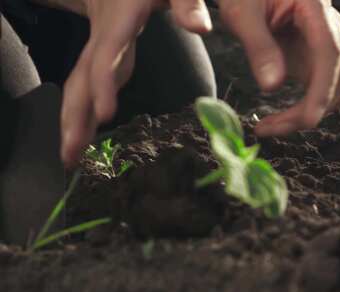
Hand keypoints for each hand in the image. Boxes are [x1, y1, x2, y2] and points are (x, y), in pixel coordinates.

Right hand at [61, 0, 212, 167]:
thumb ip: (186, 3)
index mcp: (121, 21)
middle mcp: (104, 37)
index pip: (107, 57)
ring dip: (73, 122)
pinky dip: (83, 113)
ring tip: (69, 157)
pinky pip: (89, 87)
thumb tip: (201, 27)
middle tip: (71, 154)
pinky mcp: (105, 55)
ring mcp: (101, 47)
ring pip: (80, 86)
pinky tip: (82, 135)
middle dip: (75, 117)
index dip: (103, 86)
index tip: (105, 115)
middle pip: (83, 79)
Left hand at [218, 0, 339, 135]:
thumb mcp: (242, 12)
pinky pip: (315, 90)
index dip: (322, 90)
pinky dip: (299, 108)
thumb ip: (257, 46)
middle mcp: (328, 28)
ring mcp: (323, 45)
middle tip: (267, 127)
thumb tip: (271, 88)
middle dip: (310, 109)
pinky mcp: (312, 58)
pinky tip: (273, 118)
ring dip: (305, 113)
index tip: (306, 119)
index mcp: (316, 8)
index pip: (329, 54)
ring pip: (331, 89)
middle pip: (337, 78)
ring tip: (266, 126)